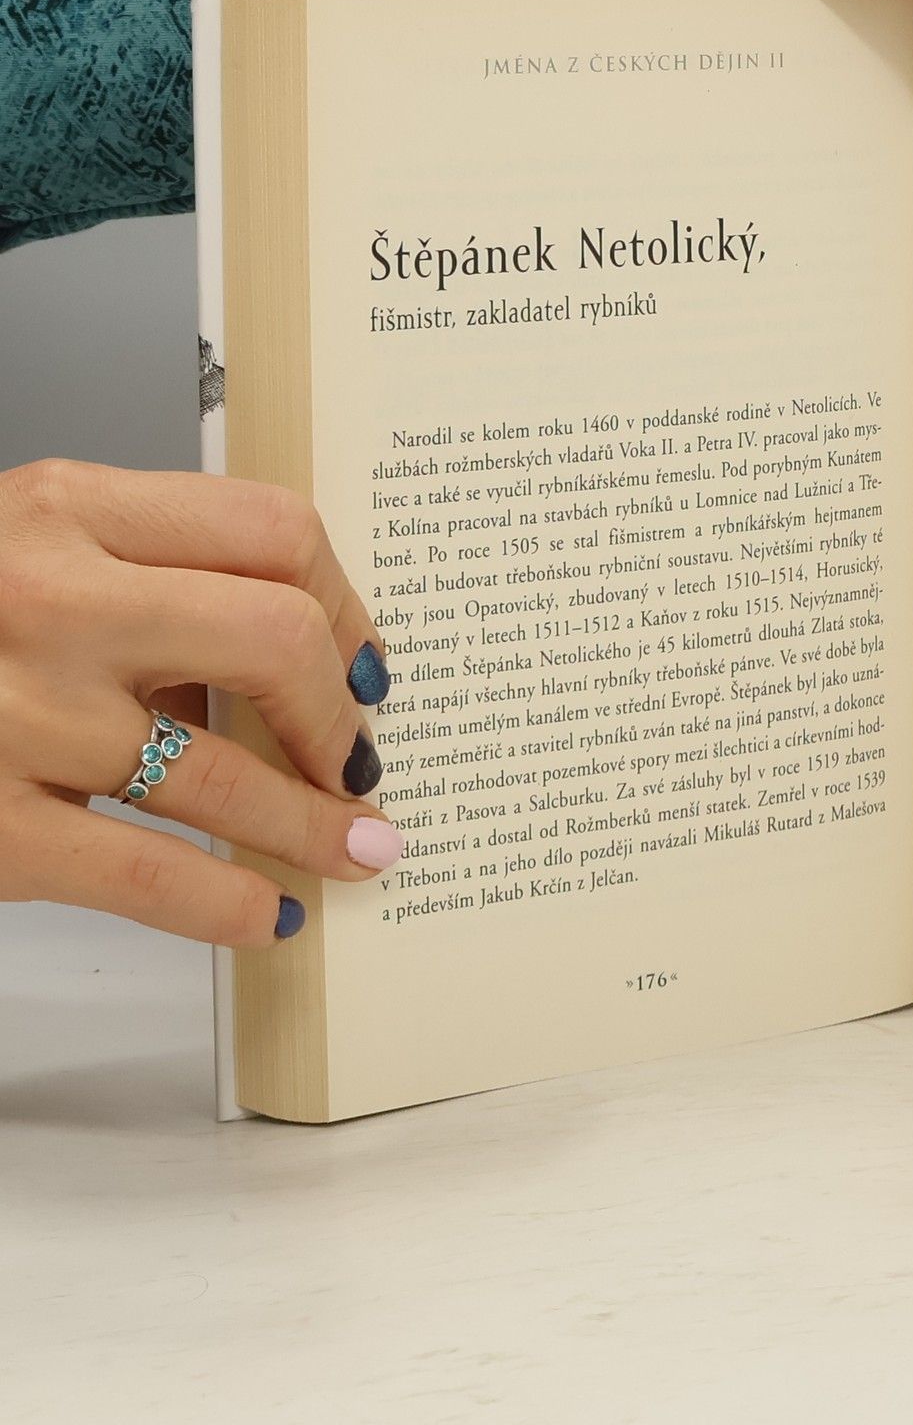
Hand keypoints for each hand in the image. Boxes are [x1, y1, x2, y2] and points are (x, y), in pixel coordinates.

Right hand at [0, 460, 402, 946]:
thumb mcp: (21, 547)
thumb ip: (140, 575)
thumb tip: (289, 657)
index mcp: (64, 509)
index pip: (272, 531)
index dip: (346, 603)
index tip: (364, 658)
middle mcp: (47, 600)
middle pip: (278, 640)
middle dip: (342, 714)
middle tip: (360, 757)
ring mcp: (16, 715)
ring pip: (227, 775)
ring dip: (318, 823)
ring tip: (361, 845)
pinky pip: (150, 876)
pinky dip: (228, 905)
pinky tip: (265, 915)